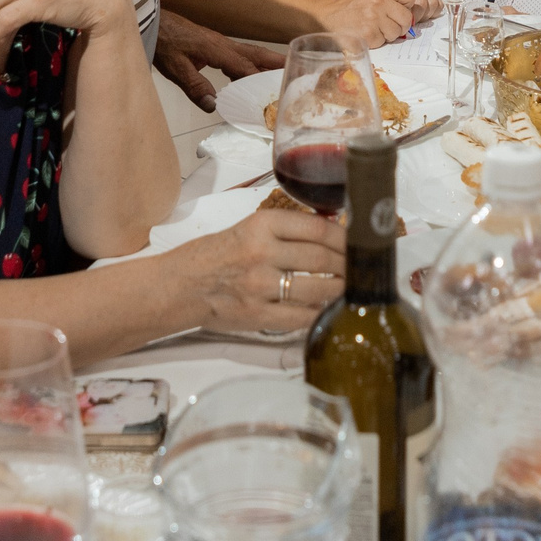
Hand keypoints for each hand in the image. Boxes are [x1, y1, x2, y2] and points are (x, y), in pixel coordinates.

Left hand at [154, 10, 282, 109]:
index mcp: (217, 49)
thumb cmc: (162, 41)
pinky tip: (247, 75)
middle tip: (296, 69)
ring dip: (266, 63)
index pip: (246, 68)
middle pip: (256, 54)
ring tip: (280, 75)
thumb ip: (194, 86)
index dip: (261, 81)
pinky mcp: (212, 44)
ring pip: (249, 53)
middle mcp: (222, 44)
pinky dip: (249, 64)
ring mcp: (218, 42)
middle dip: (276, 63)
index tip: (276, 93)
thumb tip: (213, 105)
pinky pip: (237, 55)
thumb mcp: (174, 67)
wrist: (151, 21)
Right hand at [167, 206, 345, 333]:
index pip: (318, 228)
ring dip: (340, 290)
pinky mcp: (258, 314)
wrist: (180, 285)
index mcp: (261, 225)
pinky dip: (319, 313)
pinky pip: (302, 316)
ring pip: (318, 289)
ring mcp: (260, 286)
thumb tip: (333, 230)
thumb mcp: (249, 228)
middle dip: (348, 265)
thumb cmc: (216, 255)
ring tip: (349, 288)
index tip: (357, 242)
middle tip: (359, 268)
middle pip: (322, 258)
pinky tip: (326, 308)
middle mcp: (262, 252)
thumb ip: (287, 230)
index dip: (345, 237)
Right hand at [315, 0, 438, 50]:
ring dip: (386, 34)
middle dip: (399, 25)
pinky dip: (374, 42)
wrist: (319, 17)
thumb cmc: (343, 4)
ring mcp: (373, 18)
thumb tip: (412, 3)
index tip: (407, 11)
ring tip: (371, 28)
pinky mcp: (367, 35)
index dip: (413, 5)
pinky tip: (363, 34)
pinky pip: (382, 42)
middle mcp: (379, 1)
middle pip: (406, 18)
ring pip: (396, 33)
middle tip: (385, 24)